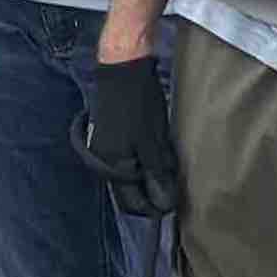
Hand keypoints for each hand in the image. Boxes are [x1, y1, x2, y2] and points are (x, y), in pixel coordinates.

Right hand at [77, 53, 181, 218]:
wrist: (121, 69)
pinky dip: (140, 165)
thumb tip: (165, 204)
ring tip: (167, 171)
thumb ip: (158, 175)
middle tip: (174, 186)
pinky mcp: (107, 139)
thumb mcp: (154, 143)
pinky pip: (125, 163)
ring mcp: (102, 150)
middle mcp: (102, 163)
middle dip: (151, 194)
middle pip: (128, 193)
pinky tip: (155, 157)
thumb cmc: (139, 105)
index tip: (174, 203)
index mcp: (112, 167)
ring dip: (147, 179)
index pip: (132, 204)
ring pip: (127, 177)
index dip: (155, 208)